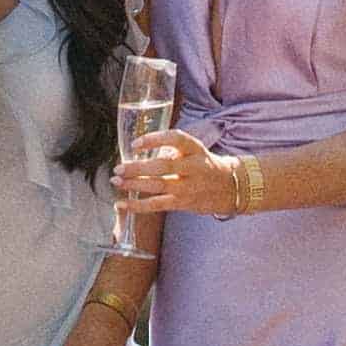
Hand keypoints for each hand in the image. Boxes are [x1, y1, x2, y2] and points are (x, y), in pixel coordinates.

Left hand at [112, 129, 241, 222]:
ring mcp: (188, 187)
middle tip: (118, 168)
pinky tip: (121, 204)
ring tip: (116, 181)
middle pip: (163, 166)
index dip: (154, 140)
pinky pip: (157, 205)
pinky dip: (137, 206)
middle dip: (138, 168)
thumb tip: (137, 150)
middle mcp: (193, 167)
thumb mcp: (193, 150)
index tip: (135, 144)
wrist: (229, 187)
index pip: (175, 139)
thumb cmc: (203, 164)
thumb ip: (170, 148)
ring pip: (158, 186)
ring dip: (134, 185)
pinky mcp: (182, 204)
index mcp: (195, 149)